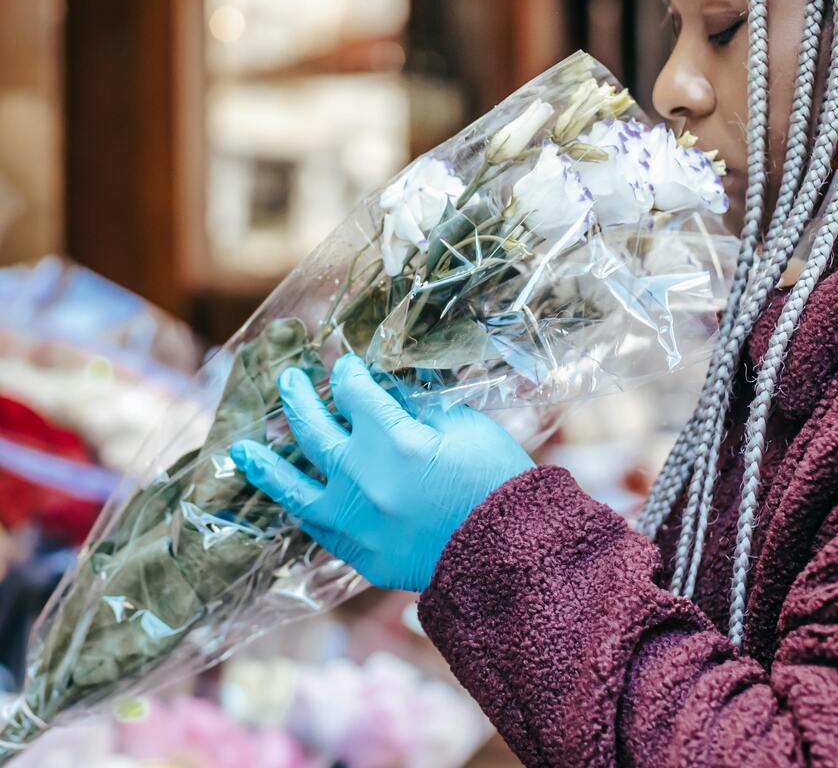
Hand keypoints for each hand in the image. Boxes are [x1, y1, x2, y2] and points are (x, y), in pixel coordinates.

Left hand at [230, 354, 533, 591]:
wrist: (511, 556)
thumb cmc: (497, 481)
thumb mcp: (464, 427)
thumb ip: (418, 408)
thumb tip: (388, 394)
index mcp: (393, 439)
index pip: (355, 392)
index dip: (348, 373)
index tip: (346, 366)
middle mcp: (362, 478)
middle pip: (314, 428)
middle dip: (299, 396)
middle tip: (289, 379)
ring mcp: (354, 521)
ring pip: (292, 486)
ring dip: (265, 462)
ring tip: (241, 448)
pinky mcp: (357, 553)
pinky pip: (314, 526)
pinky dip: (297, 506)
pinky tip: (285, 495)